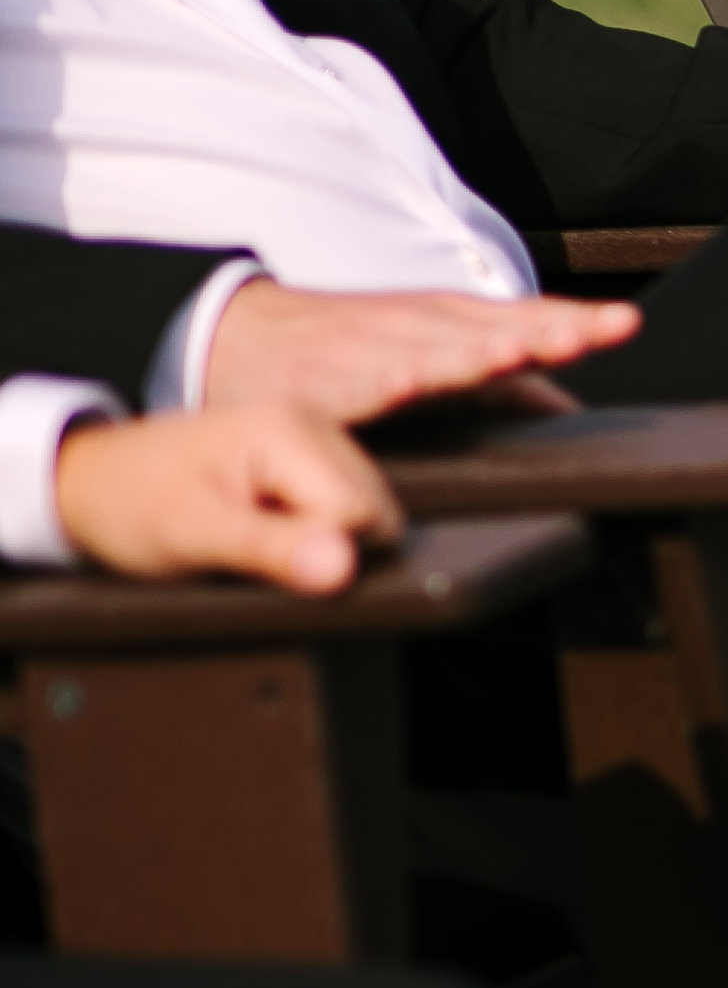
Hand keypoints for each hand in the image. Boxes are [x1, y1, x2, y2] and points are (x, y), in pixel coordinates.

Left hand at [52, 406, 400, 595]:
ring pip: (371, 511)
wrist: (91, 481)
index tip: (258, 548)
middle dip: (327, 544)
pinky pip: (351, 501)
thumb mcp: (195, 536)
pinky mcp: (312, 448)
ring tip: (259, 528)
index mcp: (288, 431)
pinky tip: (271, 519)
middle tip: (256, 538)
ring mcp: (316, 430)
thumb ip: (273, 550)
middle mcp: (313, 419)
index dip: (318, 552)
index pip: (361, 516)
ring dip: (325, 537)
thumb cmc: (131, 505)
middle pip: (376, 512)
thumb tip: (344, 567)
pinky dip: (320, 525)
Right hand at [199, 280, 638, 424]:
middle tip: (586, 334)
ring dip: (469, 350)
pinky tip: (404, 381)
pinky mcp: (313, 383)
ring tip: (515, 352)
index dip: (568, 321)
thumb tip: (568, 410)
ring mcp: (360, 353)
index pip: (517, 319)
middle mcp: (408, 330)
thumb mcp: (428, 365)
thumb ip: (499, 389)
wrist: (224, 337)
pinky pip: (349, 384)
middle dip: (536, 329)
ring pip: (423, 350)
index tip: (620, 324)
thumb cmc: (342, 355)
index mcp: (442, 327)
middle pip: (483, 329)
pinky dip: (377, 377)